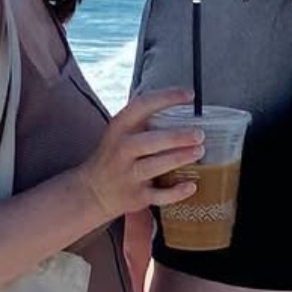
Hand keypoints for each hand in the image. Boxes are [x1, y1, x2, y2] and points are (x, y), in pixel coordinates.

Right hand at [71, 89, 202, 222]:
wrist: (92, 192)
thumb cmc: (114, 157)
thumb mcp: (119, 133)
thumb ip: (142, 120)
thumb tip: (179, 104)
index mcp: (119, 128)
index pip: (142, 106)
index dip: (167, 97)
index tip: (189, 95)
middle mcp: (122, 150)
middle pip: (150, 141)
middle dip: (176, 137)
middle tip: (199, 134)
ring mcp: (129, 175)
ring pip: (156, 167)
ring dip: (179, 158)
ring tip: (199, 151)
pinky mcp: (137, 197)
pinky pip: (159, 195)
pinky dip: (177, 192)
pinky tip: (191, 186)